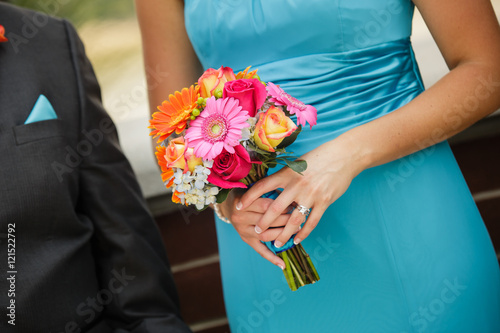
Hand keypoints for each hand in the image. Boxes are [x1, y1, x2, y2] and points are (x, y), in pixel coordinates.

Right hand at [217, 190, 299, 268]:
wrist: (228, 204)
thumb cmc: (247, 194)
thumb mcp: (255, 189)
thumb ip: (271, 194)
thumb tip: (293, 200)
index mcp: (243, 203)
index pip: (265, 206)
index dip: (281, 205)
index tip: (295, 204)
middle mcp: (240, 218)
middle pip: (266, 221)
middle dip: (285, 220)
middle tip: (299, 218)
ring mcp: (242, 231)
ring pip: (265, 236)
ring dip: (281, 235)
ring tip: (295, 231)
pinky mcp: (245, 240)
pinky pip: (259, 250)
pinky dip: (271, 258)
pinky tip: (282, 264)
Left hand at [238, 138, 363, 263]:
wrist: (344, 155)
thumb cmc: (319, 158)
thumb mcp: (298, 164)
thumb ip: (285, 177)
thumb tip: (270, 188)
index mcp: (288, 173)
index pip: (262, 186)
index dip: (249, 197)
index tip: (238, 207)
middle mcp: (297, 184)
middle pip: (275, 208)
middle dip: (263, 222)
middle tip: (256, 231)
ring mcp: (311, 194)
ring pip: (293, 220)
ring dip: (283, 234)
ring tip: (276, 243)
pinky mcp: (325, 201)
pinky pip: (311, 222)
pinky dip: (303, 233)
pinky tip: (297, 240)